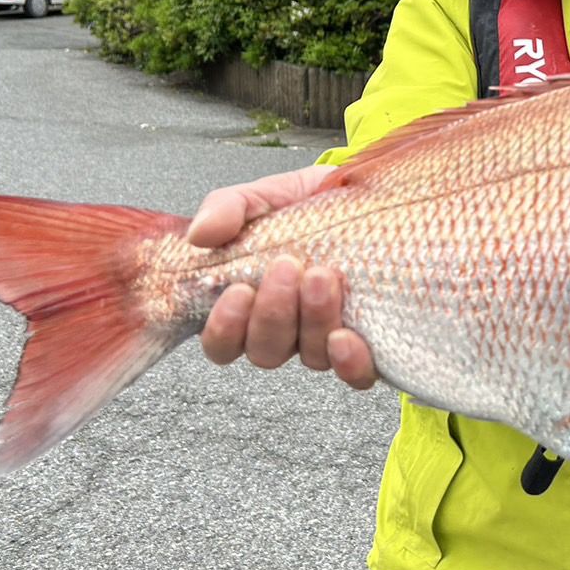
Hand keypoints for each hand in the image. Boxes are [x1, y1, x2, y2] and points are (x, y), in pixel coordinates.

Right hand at [188, 163, 377, 387]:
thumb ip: (227, 209)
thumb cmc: (305, 206)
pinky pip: (357, 373)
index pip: (222, 342)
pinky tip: (347, 337)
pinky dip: (349, 362)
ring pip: (309, 356)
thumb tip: (200, 234)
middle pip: (265, 351)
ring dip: (313, 320)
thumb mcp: (262, 197)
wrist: (363, 197)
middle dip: (274, 313)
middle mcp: (286, 330)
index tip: (239, 290)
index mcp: (249, 305)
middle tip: (287, 267)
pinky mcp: (369, 342)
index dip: (225, 328)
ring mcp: (325, 337)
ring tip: (323, 276)